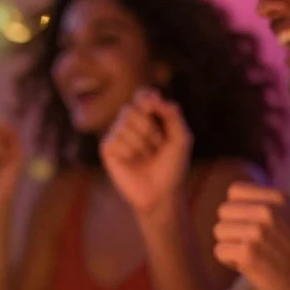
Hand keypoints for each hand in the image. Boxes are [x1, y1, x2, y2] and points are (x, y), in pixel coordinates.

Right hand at [100, 88, 191, 215]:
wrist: (161, 193)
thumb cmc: (173, 166)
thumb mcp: (181, 139)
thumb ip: (172, 116)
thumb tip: (155, 96)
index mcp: (149, 117)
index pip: (142, 96)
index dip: (145, 97)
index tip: (153, 104)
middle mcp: (130, 123)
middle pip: (131, 109)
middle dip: (149, 128)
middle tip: (157, 146)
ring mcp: (117, 135)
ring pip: (124, 125)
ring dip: (142, 144)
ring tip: (146, 157)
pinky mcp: (107, 149)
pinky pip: (115, 141)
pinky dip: (129, 153)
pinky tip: (133, 162)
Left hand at [213, 182, 289, 289]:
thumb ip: (269, 204)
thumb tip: (236, 193)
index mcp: (278, 199)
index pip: (235, 191)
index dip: (237, 209)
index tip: (249, 223)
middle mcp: (268, 212)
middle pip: (224, 211)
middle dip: (232, 228)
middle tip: (250, 243)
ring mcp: (257, 232)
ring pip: (219, 230)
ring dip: (230, 245)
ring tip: (252, 254)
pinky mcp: (248, 253)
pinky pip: (219, 251)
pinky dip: (230, 261)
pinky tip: (249, 265)